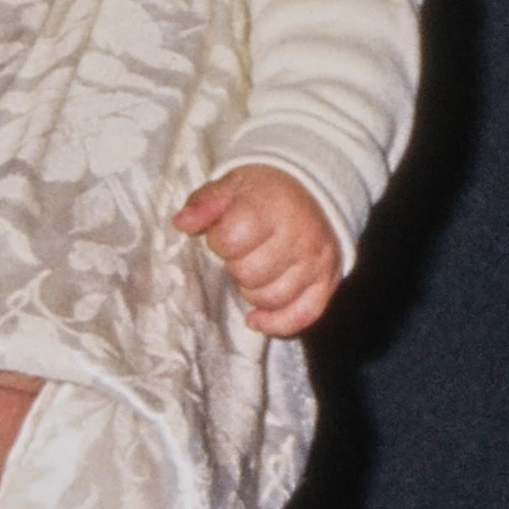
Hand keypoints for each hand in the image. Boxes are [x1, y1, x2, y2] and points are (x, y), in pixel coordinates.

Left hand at [177, 164, 345, 335]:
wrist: (314, 193)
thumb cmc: (266, 193)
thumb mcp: (232, 185)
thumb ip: (205, 203)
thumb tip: (182, 222)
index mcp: (273, 206)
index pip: (231, 240)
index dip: (220, 240)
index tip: (225, 232)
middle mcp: (299, 236)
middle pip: (250, 274)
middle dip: (237, 266)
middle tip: (243, 253)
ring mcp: (315, 262)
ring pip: (272, 298)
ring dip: (253, 292)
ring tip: (254, 272)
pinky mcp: (326, 283)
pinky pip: (302, 316)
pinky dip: (277, 323)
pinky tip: (257, 318)